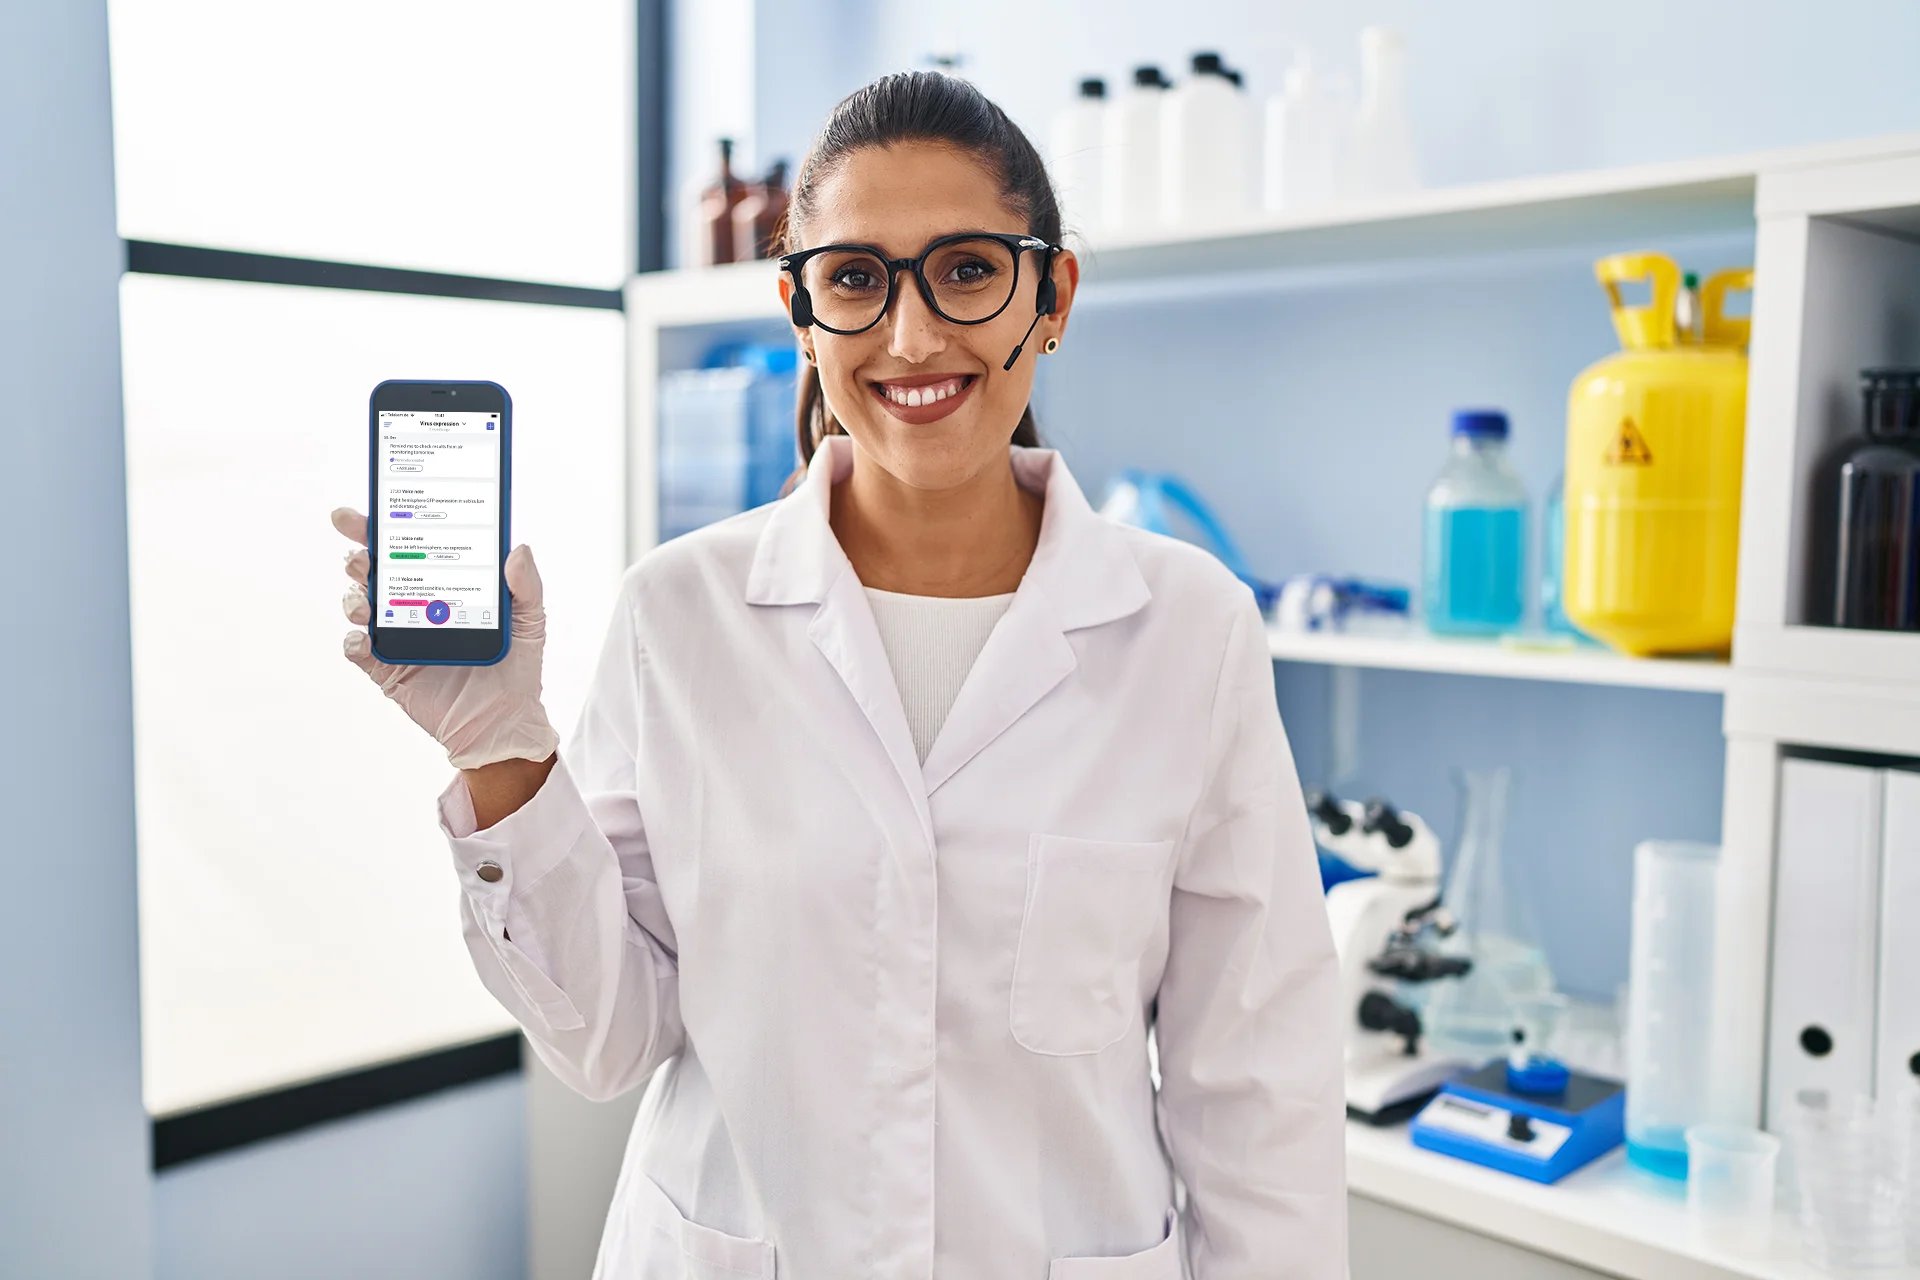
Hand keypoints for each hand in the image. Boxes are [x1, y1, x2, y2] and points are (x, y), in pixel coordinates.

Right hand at [333, 507, 559, 769]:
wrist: (505, 723)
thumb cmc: (517, 666)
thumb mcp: (529, 621)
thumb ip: (527, 586)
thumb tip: (520, 547)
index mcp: (440, 584)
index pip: (407, 546)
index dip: (382, 526)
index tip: (370, 508)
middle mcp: (412, 604)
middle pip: (373, 570)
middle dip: (357, 554)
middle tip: (359, 552)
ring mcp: (396, 636)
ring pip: (359, 605)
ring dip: (353, 596)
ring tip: (364, 599)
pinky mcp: (387, 670)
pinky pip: (358, 652)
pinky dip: (353, 641)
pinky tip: (363, 636)